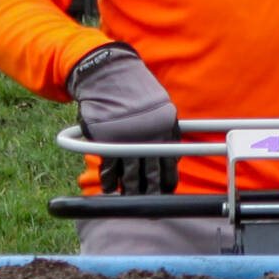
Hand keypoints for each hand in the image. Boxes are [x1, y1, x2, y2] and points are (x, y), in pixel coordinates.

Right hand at [68, 43, 178, 194]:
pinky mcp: (108, 139)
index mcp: (165, 130)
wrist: (110, 74)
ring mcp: (128, 139)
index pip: (169, 165)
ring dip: (128, 188)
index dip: (167, 183)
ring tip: (127, 198)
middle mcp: (148, 137)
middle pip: (151, 174)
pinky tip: (109, 187)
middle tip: (148, 204)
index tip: (165, 194)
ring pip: (130, 173)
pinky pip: (110, 165)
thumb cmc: (136, 91)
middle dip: (150, 192)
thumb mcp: (161, 108)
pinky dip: (108, 178)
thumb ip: (166, 132)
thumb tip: (171, 159)